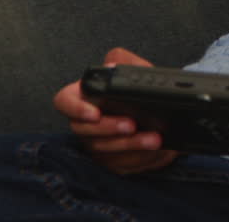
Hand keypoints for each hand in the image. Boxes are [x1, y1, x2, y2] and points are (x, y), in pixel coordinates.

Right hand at [53, 47, 179, 174]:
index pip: (64, 101)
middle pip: (82, 131)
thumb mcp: (138, 69)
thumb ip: (125, 62)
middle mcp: (85, 122)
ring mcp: (97, 143)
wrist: (165, 113)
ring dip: (130, 146)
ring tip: (154, 139)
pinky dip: (140, 159)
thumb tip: (114, 65)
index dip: (75, 109)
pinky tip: (156, 152)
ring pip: (103, 150)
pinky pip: (120, 165)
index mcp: (85, 96)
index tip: (95, 113)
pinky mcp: (112, 160)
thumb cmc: (144, 90)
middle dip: (109, 129)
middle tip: (132, 124)